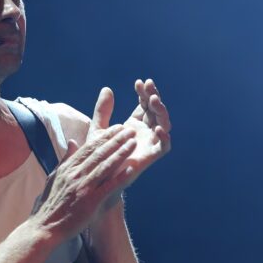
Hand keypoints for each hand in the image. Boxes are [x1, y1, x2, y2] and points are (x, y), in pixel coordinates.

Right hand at [32, 125, 137, 240]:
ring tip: (133, 143)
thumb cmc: (50, 205)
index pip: (89, 147)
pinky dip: (120, 177)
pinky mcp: (90, 202)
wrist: (45, 228)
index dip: (104, 136)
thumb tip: (73, 142)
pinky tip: (131, 169)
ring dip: (121, 153)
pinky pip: (108, 187)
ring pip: (105, 166)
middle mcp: (76, 175)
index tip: (117, 128)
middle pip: (99, 153)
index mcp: (68, 168)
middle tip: (130, 130)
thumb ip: (65, 159)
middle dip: (116, 140)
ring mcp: (83, 188)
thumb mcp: (54, 177)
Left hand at [88, 79, 171, 199]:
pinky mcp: (151, 157)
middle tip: (148, 87)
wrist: (99, 180)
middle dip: (154, 97)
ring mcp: (149, 144)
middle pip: (156, 111)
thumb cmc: (98, 157)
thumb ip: (102, 111)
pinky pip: (164, 146)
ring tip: (153, 100)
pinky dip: (164, 137)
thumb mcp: (99, 130)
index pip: (144, 104)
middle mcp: (145, 133)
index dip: (144, 93)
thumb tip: (107, 88)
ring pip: (163, 124)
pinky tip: (157, 127)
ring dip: (161, 112)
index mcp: (134, 124)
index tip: (139, 82)